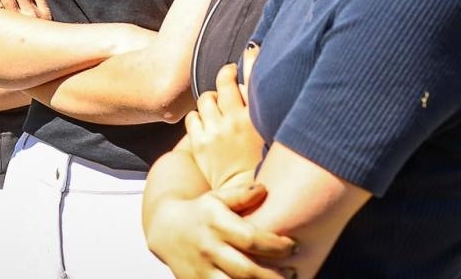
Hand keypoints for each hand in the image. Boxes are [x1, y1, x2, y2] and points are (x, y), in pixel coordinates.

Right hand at [146, 181, 295, 278]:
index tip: (293, 245)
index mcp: (215, 223)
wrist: (165, 230)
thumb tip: (264, 189)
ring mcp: (201, 271)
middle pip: (246, 270)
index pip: (250, 239)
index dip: (276, 245)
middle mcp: (208, 249)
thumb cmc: (200, 212)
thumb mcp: (217, 197)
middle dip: (275, 275)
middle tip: (294, 271)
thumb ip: (241, 194)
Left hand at [185, 64, 264, 190]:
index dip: (250, 58)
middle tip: (228, 80)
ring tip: (217, 108)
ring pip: (206, 98)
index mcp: (257, 116)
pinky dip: (198, 117)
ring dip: (211, 100)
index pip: (253, 75)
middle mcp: (236, 120)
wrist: (242, 191)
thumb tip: (249, 73)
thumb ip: (259, 102)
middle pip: (224, 81)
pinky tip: (206, 123)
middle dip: (225, 76)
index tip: (249, 52)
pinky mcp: (199, 143)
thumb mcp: (267, 129)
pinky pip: (191, 117)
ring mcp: (216, 131)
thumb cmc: (260, 160)